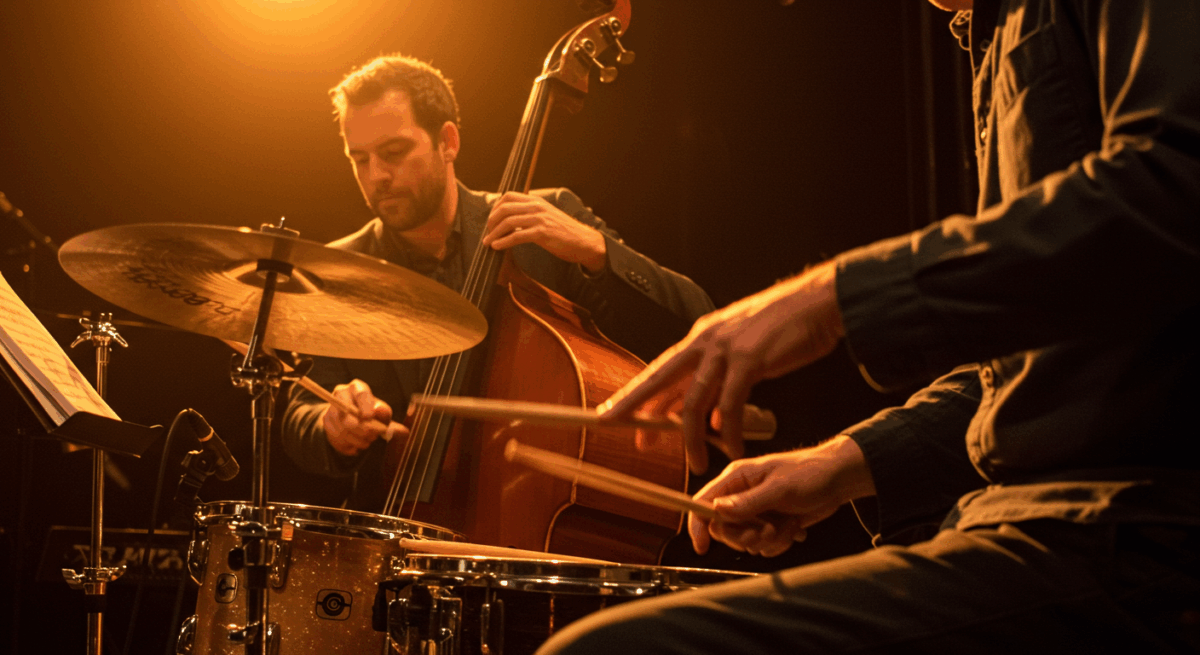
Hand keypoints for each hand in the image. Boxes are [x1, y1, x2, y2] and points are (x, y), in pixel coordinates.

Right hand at [322, 379, 395, 455]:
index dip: (365, 406)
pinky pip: (336, 439)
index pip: (361, 394)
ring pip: (341, 429)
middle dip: (361, 428)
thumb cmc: (373, 414)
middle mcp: (340, 395)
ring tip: (367, 441)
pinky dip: (349, 445)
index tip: (369, 417)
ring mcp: (330, 409)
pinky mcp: (326, 423)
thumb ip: (383, 412)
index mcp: (357, 387)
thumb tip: (378, 410)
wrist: (357, 421)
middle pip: (347, 413)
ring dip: (357, 440)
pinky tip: (356, 445)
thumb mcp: (382, 412)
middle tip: (373, 437)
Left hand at [481, 191, 606, 272]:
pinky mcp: (542, 233)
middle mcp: (536, 206)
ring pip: (508, 222)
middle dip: (491, 221)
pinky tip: (497, 247)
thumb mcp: (547, 215)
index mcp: (536, 200)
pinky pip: (516, 236)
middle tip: (488, 232)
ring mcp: (539, 219)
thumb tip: (511, 219)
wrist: (583, 241)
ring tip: (488, 242)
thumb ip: (531, 213)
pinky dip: (503, 242)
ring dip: (494, 234)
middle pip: (504, 208)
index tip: (492, 220)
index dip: (495, 208)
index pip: (508, 196)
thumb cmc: (564, 231)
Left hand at [603, 261, 843, 472]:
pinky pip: (731, 405)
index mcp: (701, 338)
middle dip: (635, 408)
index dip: (635, 395)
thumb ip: (719, 379)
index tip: (612, 415)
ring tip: (695, 464)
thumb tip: (707, 414)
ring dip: (690, 438)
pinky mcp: (749, 360)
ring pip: (694, 402)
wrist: (817, 303)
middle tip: (618, 433)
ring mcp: (725, 350)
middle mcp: (705, 341)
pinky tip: (732, 447)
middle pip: (659, 380)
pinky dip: (729, 431)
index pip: (659, 371)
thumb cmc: (783, 327)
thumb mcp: (740, 350)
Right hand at [690, 436, 874, 555]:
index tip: (702, 547)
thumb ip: (748, 501)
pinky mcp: (770, 524)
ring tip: (787, 524)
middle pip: (723, 529)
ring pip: (745, 540)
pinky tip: (794, 528)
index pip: (704, 502)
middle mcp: (741, 495)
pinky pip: (764, 545)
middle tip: (766, 532)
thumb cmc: (810, 473)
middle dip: (745, 536)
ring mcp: (756, 511)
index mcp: (736, 478)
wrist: (839, 480)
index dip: (698, 526)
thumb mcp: (780, 487)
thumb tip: (717, 510)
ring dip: (768, 540)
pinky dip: (780, 542)